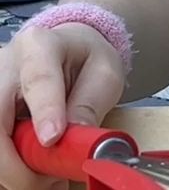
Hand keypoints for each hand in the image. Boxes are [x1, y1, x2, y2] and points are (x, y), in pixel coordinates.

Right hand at [0, 23, 124, 189]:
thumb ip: (89, 105)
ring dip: (11, 169)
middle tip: (47, 181)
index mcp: (40, 46)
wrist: (69, 51)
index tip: (52, 140)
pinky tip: (29, 174)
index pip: (38, 80)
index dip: (44, 112)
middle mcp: (5, 66)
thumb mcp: (104, 74)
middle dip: (16, 160)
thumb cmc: (86, 60)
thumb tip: (76, 142)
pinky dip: (8, 168)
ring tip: (44, 180)